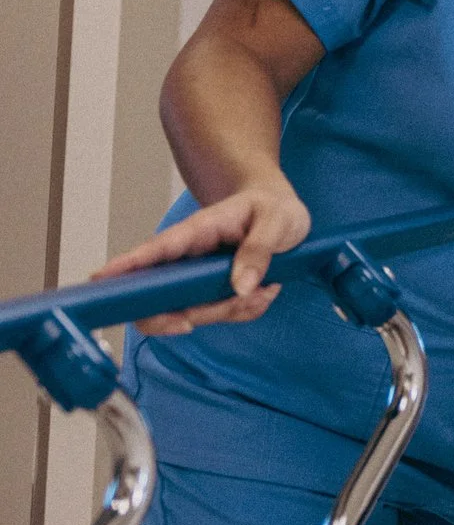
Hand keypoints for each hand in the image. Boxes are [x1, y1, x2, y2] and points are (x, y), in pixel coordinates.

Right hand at [94, 178, 310, 333]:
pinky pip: (220, 314)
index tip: (100, 280)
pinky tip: (267, 290)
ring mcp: (197, 278)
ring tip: (266, 288)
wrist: (282, 212)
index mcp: (197, 231)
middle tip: (205, 317)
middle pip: (157, 297)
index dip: (127, 265)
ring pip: (192, 312)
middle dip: (176, 316)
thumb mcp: (277, 221)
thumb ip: (259, 250)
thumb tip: (239, 287)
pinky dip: (244, 310)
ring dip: (228, 311)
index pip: (155, 249)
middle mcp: (188, 258)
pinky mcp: (213, 293)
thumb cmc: (273, 207)